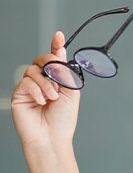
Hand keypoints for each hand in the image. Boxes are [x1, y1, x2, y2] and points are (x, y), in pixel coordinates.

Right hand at [11, 32, 80, 148]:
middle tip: (57, 70)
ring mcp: (31, 87)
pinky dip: (37, 90)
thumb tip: (60, 57)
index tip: (59, 35)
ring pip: (33, 70)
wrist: (51, 137)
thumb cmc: (63, 119)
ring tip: (53, 97)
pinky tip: (42, 102)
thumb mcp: (71, 93)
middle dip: (51, 62)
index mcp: (58, 80)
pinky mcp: (20, 94)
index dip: (57, 46)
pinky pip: (26, 82)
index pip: (56, 59)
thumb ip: (66, 74)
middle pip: (42, 59)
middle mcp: (44, 81)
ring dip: (46, 83)